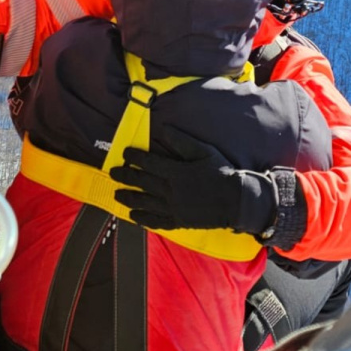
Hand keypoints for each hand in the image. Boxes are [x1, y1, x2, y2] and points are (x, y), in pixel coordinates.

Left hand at [109, 124, 276, 232]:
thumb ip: (182, 141)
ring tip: (116, 194)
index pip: (149, 163)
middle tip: (112, 173)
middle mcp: (171, 190)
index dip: (134, 158)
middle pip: (142, 182)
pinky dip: (143, 219)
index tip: (124, 154)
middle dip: (125, 176)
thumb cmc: (222, 172)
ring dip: (129, 197)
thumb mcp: (204, 151)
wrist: (237, 200)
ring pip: (145, 202)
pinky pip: (157, 221)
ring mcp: (173, 208)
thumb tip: (164, 129)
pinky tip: (133, 216)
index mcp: (176, 172)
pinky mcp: (179, 221)